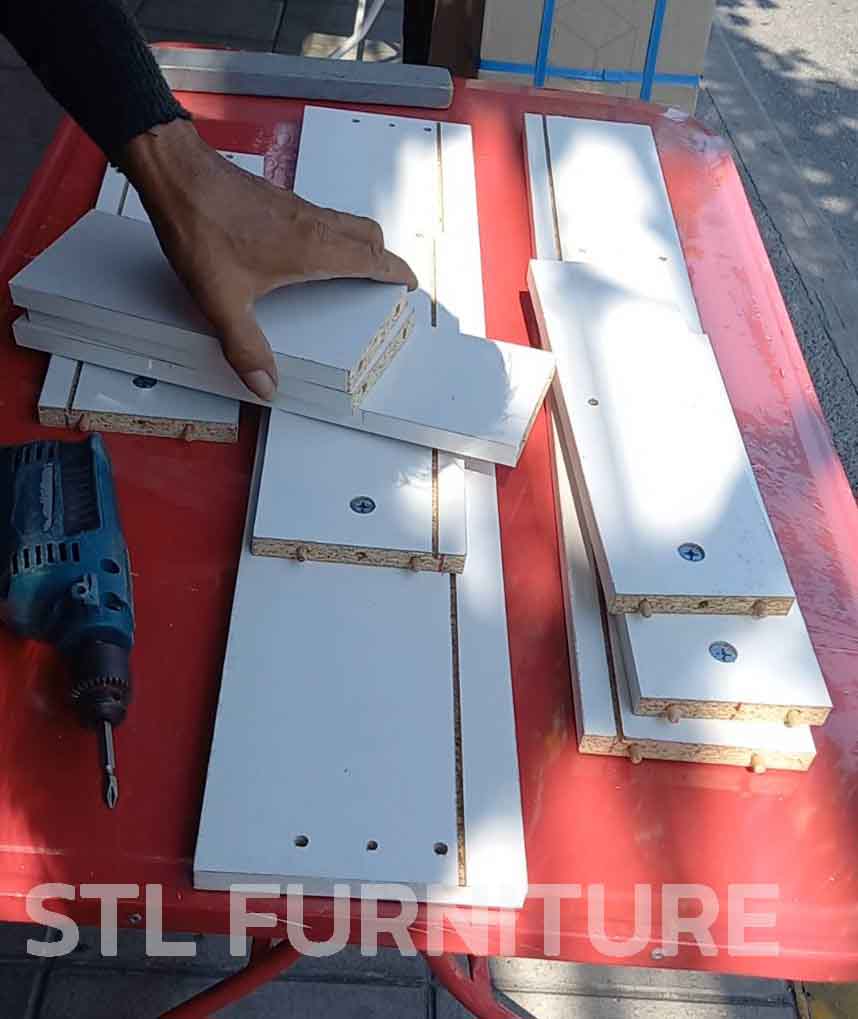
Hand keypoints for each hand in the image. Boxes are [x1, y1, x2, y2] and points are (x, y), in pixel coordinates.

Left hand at [120, 119, 416, 400]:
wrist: (177, 175)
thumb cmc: (201, 230)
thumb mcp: (222, 301)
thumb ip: (245, 347)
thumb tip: (265, 385)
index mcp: (313, 249)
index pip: (372, 258)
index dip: (396, 271)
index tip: (410, 283)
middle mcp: (312, 224)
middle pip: (367, 235)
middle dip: (383, 257)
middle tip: (386, 279)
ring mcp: (295, 208)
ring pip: (345, 223)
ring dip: (359, 243)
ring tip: (353, 268)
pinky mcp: (277, 199)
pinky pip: (320, 217)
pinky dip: (332, 234)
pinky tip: (306, 252)